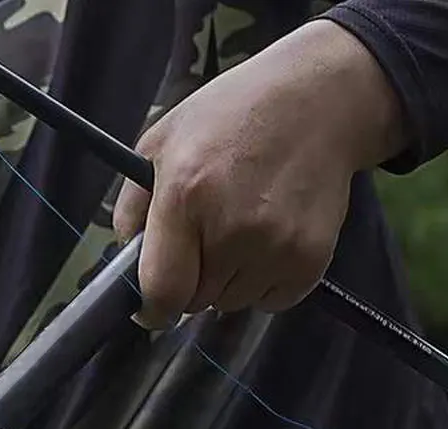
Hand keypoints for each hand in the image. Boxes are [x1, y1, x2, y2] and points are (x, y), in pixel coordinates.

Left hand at [113, 19, 406, 327]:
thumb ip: (132, 206)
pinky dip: (263, 283)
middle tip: (206, 237)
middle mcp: (232, 229)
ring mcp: (275, 248)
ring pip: (232, 303)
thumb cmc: (234, 116)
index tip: (152, 306)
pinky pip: (270, 302)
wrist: (320, 101)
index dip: (153, 308)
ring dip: (228, 281)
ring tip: (242, 229)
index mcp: (185, 197)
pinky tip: (269, 239)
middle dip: (192, 281)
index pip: (162, 291)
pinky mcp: (310, 260)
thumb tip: (128, 260)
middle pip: (197, 301)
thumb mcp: (162, 141)